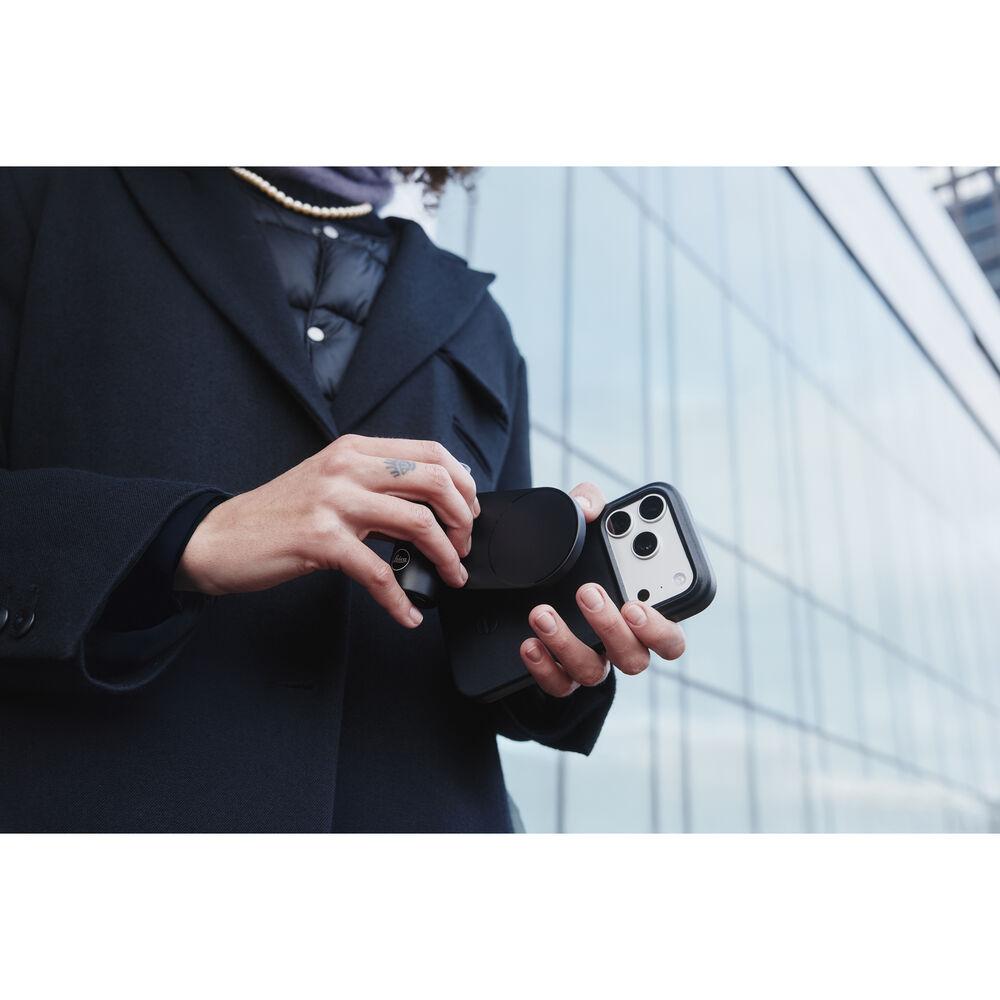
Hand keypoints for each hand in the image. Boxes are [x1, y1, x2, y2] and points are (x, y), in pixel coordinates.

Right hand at [175, 434, 478, 627]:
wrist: (219, 538)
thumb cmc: (279, 516)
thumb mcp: (330, 482)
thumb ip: (375, 482)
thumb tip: (433, 501)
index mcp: (355, 449)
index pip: (431, 451)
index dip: (463, 483)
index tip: (469, 512)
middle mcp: (347, 466)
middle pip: (435, 481)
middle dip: (462, 519)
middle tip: (463, 547)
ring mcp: (333, 501)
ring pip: (417, 522)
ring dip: (445, 556)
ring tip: (450, 577)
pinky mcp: (320, 539)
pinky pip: (379, 572)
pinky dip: (400, 600)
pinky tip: (407, 615)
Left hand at [519, 481, 685, 695]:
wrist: (533, 586)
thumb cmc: (578, 555)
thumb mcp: (584, 525)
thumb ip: (590, 505)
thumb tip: (586, 505)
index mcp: (643, 615)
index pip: (670, 637)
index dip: (660, 627)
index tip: (636, 602)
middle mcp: (623, 645)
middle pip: (634, 657)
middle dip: (611, 627)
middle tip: (588, 592)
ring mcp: (592, 663)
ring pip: (593, 672)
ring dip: (568, 642)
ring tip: (542, 612)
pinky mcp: (560, 675)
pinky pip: (558, 685)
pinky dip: (543, 667)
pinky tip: (529, 643)